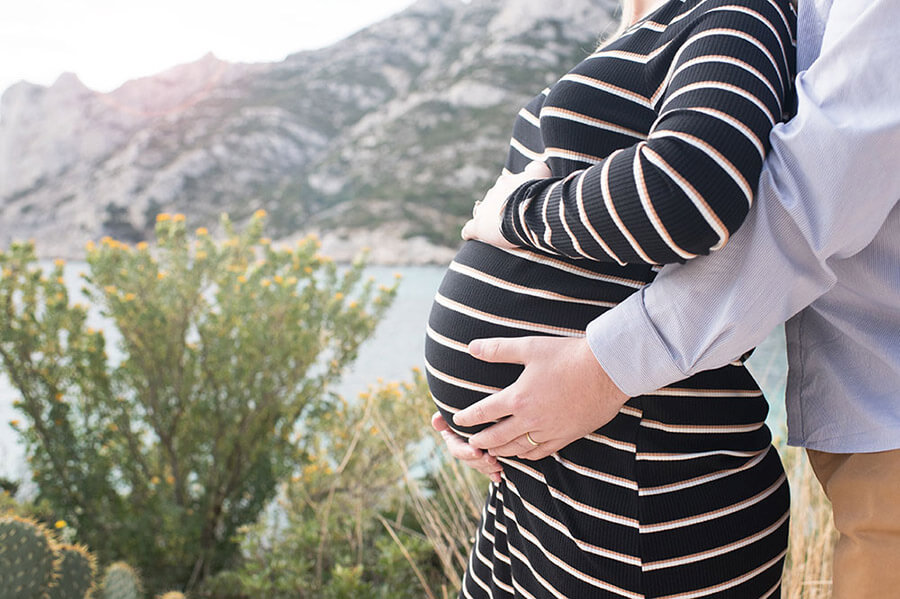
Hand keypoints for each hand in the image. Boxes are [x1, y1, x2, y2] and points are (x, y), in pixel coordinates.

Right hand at [431, 412, 502, 482]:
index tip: (476, 451)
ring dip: (488, 468)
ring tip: (498, 466)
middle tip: (491, 459)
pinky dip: (493, 473)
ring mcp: (475, 454)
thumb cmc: (468, 404)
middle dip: (480, 461)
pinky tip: (498, 476)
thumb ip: (444, 415)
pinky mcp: (486, 457)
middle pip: (469, 460)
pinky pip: (489, 469)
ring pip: (480, 465)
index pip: (456, 448)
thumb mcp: (455, 408)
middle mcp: (462, 447)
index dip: (465, 451)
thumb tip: (436, 421)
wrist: (487, 408)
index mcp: (453, 437)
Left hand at [452, 336, 629, 459]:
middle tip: (471, 443)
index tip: (458, 421)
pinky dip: (527, 455)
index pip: (484, 412)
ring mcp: (549, 431)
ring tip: (491, 451)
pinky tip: (523, 453)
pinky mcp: (567, 436)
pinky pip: (541, 452)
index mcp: (518, 398)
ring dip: (500, 451)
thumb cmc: (568, 355)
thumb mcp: (530, 347)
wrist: (607, 370)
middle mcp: (530, 419)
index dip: (468, 418)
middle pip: (497, 437)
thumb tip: (471, 347)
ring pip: (518, 449)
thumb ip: (498, 350)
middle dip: (480, 441)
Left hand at [461, 160, 550, 247]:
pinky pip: (469, 230)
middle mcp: (492, 193)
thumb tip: (530, 167)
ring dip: (487, 219)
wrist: (529, 210)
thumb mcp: (541, 173)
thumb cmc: (537, 193)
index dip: (512, 195)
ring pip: (481, 213)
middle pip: (493, 200)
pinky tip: (470, 237)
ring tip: (498, 229)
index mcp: (505, 182)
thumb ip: (535, 168)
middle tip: (515, 220)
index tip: (520, 204)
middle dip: (501, 208)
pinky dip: (469, 233)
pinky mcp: (479, 226)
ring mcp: (484, 210)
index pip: (505, 187)